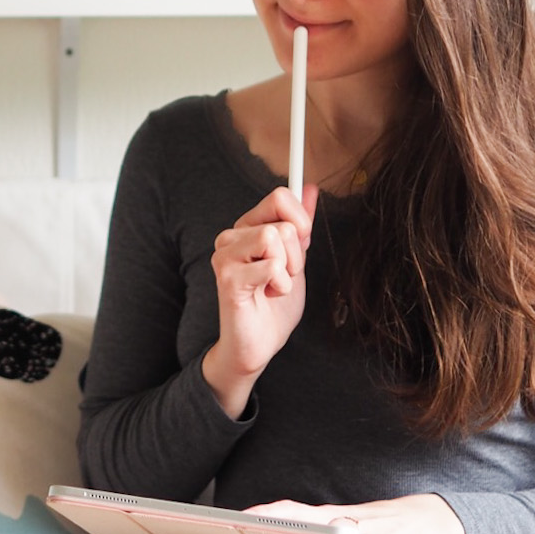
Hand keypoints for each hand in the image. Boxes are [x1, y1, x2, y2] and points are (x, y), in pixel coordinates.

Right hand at [202, 184, 317, 419]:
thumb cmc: (274, 305)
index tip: (299, 247)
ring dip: (287, 269)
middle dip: (296, 254)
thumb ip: (300, 224)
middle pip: (283, 222)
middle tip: (281, 276)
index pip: (279, 197)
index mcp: (245, 228)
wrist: (259, 345)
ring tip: (273, 285)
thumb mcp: (295, 259)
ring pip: (275, 237)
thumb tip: (309, 188)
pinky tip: (267, 296)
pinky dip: (282, 285)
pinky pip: (272, 266)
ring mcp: (225, 256)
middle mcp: (230, 237)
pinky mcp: (228, 278)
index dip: (301, 221)